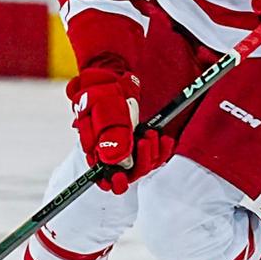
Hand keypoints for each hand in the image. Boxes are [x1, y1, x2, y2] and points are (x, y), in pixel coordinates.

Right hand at [66, 65, 173, 193]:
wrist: (113, 78)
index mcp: (95, 150)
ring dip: (152, 153)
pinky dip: (162, 149)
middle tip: (144, 140)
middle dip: (140, 162)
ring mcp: (127, 149)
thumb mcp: (104, 109)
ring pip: (143, 166)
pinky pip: (154, 155)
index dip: (114, 181)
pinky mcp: (140, 143)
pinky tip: (165, 139)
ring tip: (152, 133)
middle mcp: (111, 154)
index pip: (104, 178)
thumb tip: (118, 161)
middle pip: (127, 174)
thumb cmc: (103, 92)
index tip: (122, 176)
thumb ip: (110, 135)